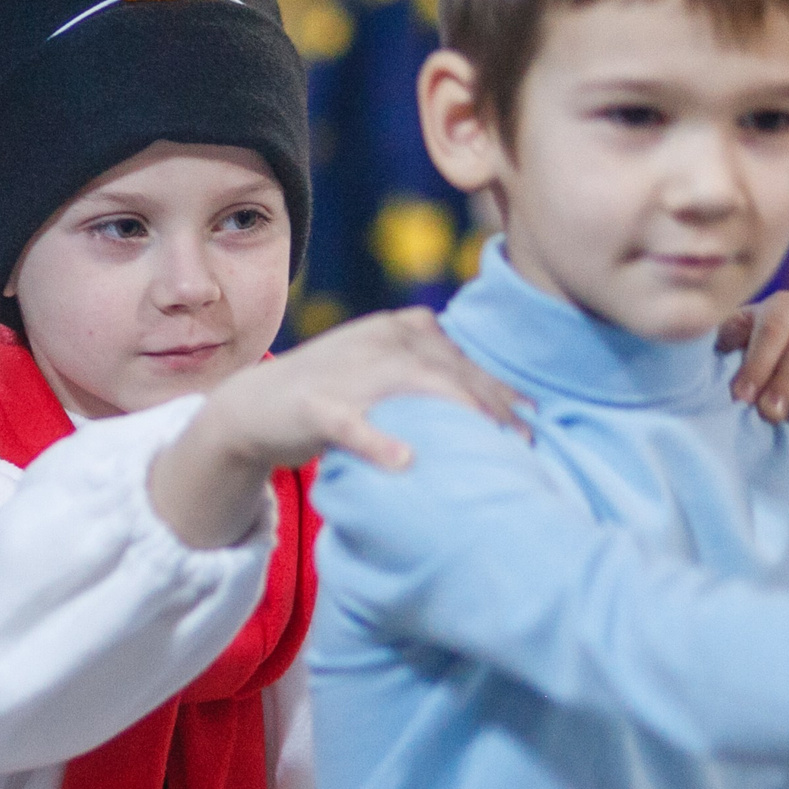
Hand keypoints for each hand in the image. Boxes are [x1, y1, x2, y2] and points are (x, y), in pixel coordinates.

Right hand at [217, 307, 525, 472]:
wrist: (255, 404)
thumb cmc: (332, 392)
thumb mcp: (381, 367)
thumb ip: (426, 370)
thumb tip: (491, 400)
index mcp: (396, 327)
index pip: (458, 354)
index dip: (498, 385)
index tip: (533, 415)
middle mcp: (376, 339)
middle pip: (446, 368)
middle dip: (491, 402)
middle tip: (526, 439)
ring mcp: (345, 372)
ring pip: (413, 385)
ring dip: (457, 411)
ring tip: (490, 443)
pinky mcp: (315, 407)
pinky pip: (351, 425)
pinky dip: (377, 442)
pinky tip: (405, 461)